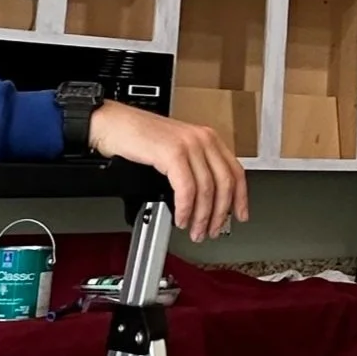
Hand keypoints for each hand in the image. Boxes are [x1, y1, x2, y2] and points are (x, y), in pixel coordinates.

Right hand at [88, 101, 249, 242]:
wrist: (114, 124)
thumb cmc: (140, 137)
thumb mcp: (176, 150)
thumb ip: (195, 167)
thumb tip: (207, 201)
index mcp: (208, 138)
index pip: (235, 171)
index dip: (241, 198)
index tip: (241, 215)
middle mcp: (203, 139)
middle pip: (225, 184)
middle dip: (220, 213)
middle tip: (211, 231)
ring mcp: (189, 144)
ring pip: (207, 189)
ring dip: (201, 216)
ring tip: (194, 230)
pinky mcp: (173, 152)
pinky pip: (187, 189)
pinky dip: (185, 209)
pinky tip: (181, 218)